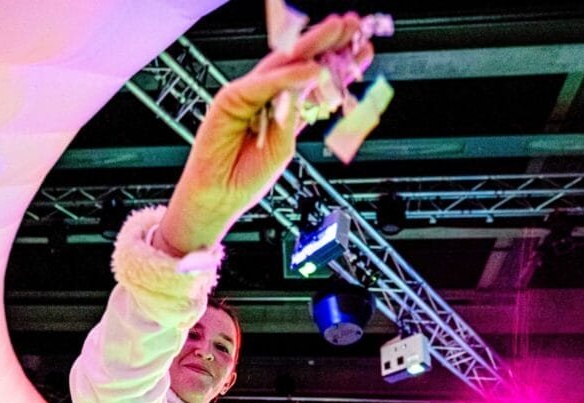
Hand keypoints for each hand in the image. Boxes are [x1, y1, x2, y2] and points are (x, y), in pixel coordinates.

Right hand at [158, 13, 374, 254]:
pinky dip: (288, 77)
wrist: (219, 197)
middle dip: (329, 41)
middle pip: (301, 61)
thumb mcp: (285, 144)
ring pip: (283, 63)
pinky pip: (264, 84)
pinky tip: (311, 69)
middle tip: (354, 24)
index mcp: (285, 107)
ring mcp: (248, 94)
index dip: (339, 62)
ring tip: (338, 30)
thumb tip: (313, 82)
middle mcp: (267, 95)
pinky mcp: (230, 99)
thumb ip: (297, 114)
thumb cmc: (247, 175)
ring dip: (312, 45)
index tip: (363, 49)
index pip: (315, 78)